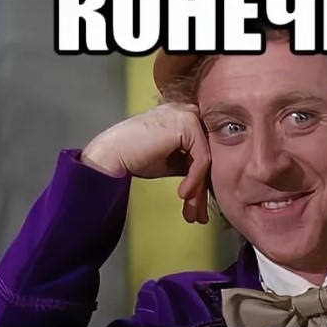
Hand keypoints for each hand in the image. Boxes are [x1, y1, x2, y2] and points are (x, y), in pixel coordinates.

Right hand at [82, 103, 210, 223]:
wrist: (112, 154)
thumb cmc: (137, 157)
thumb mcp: (173, 160)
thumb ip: (193, 162)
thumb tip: (213, 180)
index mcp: (187, 116)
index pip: (205, 151)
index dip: (203, 181)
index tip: (197, 207)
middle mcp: (190, 111)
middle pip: (209, 155)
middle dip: (203, 190)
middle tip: (198, 216)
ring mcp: (190, 114)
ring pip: (207, 160)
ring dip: (199, 191)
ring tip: (191, 212)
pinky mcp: (188, 122)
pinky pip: (201, 158)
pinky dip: (195, 180)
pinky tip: (184, 195)